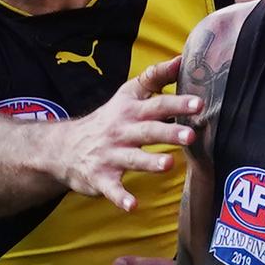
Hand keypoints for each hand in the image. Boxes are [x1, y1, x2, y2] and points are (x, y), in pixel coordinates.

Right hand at [55, 56, 201, 210]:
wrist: (64, 147)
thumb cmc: (109, 119)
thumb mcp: (128, 94)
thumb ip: (155, 78)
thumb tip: (181, 59)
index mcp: (131, 110)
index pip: (156, 102)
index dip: (177, 101)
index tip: (199, 102)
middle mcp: (121, 130)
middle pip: (148, 130)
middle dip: (170, 132)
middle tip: (191, 135)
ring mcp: (109, 154)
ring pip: (132, 158)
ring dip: (150, 162)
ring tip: (169, 165)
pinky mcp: (101, 177)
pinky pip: (112, 189)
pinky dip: (121, 197)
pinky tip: (133, 205)